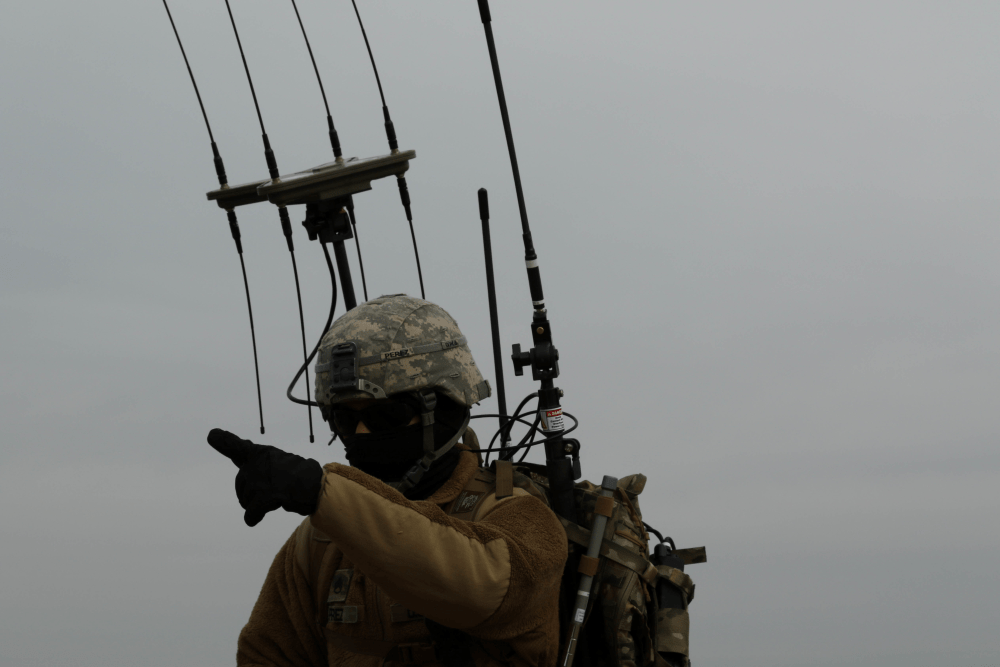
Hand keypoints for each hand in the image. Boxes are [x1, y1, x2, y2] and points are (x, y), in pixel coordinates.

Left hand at [207, 428, 322, 526]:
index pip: (237, 447)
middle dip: (251, 493)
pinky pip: (251, 513)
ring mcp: (262, 477)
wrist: (319, 486)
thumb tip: (241, 462)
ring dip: (258, 504)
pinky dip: (253, 517)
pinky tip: (258, 517)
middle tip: (273, 491)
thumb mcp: (276, 462)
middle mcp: (259, 461)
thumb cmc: (298, 476)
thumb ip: (254, 462)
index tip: (212, 435)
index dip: (223, 442)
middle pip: (241, 484)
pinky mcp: (267, 494)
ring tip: (279, 496)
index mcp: (262, 453)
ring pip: (246, 500)